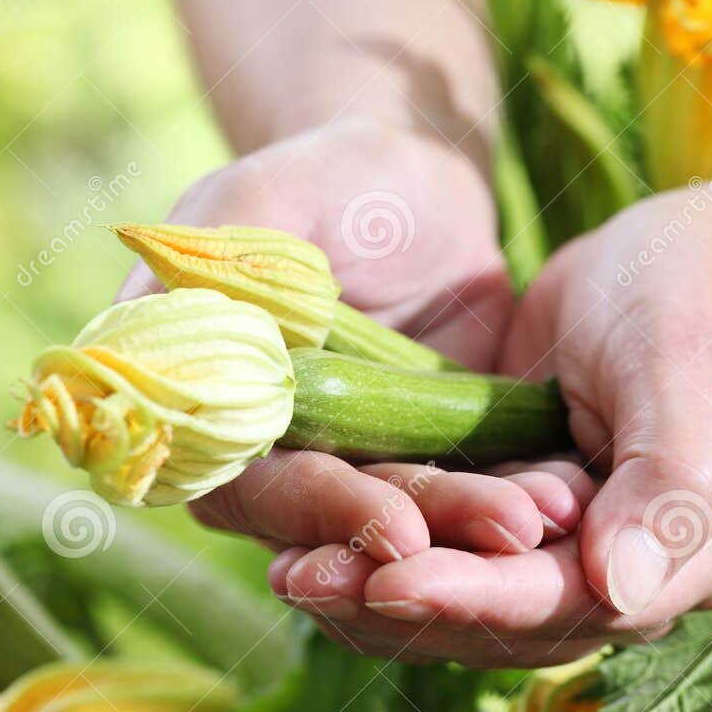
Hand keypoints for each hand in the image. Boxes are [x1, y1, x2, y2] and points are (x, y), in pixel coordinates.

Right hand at [118, 114, 587, 575]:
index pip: (257, 491)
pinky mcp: (419, 468)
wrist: (414, 186)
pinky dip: (510, 503)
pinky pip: (463, 501)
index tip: (403, 527)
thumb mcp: (266, 198)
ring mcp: (348, 474)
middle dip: (430, 533)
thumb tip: (145, 329)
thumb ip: (216, 258)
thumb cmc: (323, 177)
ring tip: (553, 514)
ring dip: (479, 531)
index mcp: (206, 414)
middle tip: (516, 531)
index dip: (326, 513)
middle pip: (340, 529)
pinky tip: (566, 500)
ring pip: (409, 526)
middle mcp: (267, 464)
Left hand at [274, 176, 711, 664]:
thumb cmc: (702, 300)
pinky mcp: (519, 521)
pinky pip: (445, 553)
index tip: (384, 579)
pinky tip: (308, 539)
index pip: (562, 600)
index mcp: (688, 561)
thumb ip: (671, 486)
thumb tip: (621, 591)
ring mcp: (569, 556)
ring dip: (373, 589)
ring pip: (460, 597)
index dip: (470, 596)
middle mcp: (625, 580)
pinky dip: (381, 549)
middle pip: (498, 618)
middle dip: (396, 601)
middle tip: (298, 579)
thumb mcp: (688, 372)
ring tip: (286, 571)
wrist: (702, 257)